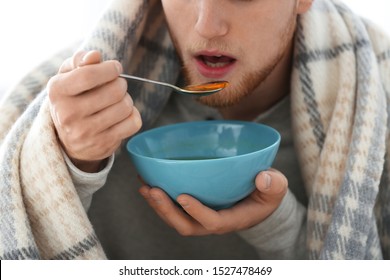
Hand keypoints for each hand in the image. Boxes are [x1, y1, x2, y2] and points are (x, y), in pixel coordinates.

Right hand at [48, 50, 141, 171]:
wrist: (68, 140)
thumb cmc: (73, 99)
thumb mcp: (68, 77)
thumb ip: (80, 61)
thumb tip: (95, 56)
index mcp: (58, 91)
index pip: (88, 76)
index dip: (109, 69)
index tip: (115, 68)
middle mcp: (68, 114)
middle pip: (114, 91)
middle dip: (121, 84)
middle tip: (117, 86)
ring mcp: (85, 132)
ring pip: (125, 107)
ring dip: (127, 100)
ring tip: (117, 101)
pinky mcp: (103, 144)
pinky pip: (133, 123)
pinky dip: (133, 115)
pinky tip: (122, 115)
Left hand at [139, 169, 287, 235]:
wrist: (260, 200)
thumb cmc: (267, 193)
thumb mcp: (277, 187)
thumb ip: (273, 184)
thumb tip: (263, 178)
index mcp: (233, 219)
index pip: (212, 221)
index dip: (196, 212)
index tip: (181, 195)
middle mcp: (214, 222)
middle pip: (186, 225)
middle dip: (166, 210)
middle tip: (152, 190)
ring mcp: (202, 217)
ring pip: (176, 219)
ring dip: (158, 206)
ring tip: (144, 187)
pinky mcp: (195, 209)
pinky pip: (174, 210)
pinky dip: (160, 200)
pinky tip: (149, 184)